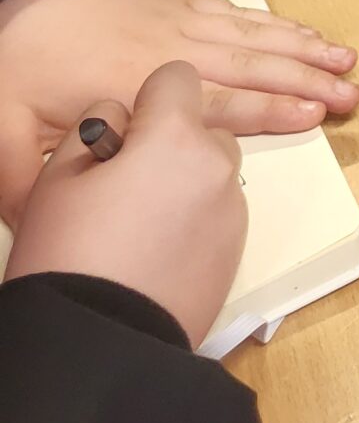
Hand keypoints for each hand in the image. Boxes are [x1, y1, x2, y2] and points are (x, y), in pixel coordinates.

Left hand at [0, 0, 358, 219]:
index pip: (216, 100)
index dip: (267, 108)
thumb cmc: (21, 56)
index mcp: (137, 82)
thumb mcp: (4, 127)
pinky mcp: (179, 4)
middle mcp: (171, 49)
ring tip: (346, 63)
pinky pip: (239, 14)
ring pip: (254, 36)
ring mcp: (180, 21)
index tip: (310, 117)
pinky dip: (277, 24)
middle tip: (349, 96)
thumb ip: (22, 181)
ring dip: (302, 49)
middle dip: (304, 81)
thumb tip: (40, 228)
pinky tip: (304, 31)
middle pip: (251, 65)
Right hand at [3, 61, 245, 346]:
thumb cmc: (69, 261)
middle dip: (168, 143)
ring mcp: (233, 210)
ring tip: (138, 225)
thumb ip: (95, 130)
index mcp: (175, 137)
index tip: (124, 133)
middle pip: (201, 127)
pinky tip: (155, 251)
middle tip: (123, 186)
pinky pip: (218, 212)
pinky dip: (195, 219)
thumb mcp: (57, 180)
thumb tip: (117, 118)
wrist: (97, 346)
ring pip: (212, 170)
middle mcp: (217, 165)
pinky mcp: (237, 250)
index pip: (176, 77)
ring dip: (185, 181)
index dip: (147, 100)